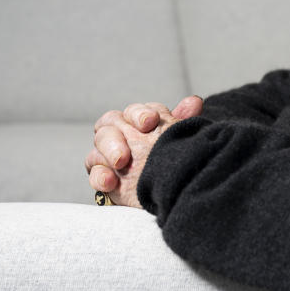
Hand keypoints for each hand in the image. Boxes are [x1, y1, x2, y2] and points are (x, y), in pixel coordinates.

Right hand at [84, 95, 202, 206]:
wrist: (173, 189)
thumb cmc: (174, 158)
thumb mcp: (180, 138)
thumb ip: (182, 120)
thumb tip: (194, 101)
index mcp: (139, 122)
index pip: (133, 111)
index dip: (140, 113)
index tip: (150, 122)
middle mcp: (121, 135)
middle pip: (109, 123)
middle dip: (119, 133)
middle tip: (131, 144)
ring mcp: (110, 157)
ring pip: (98, 147)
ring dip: (108, 152)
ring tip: (120, 163)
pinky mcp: (105, 178)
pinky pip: (94, 174)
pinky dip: (100, 177)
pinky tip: (111, 182)